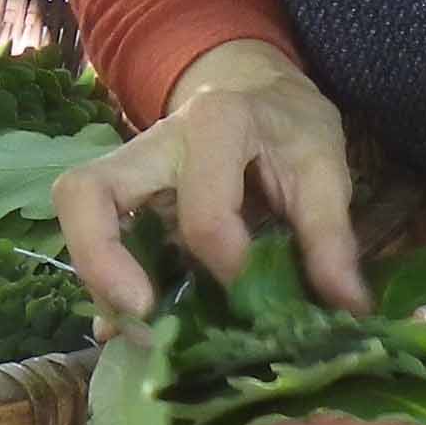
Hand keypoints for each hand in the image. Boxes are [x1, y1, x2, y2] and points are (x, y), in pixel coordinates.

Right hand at [56, 40, 363, 322]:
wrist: (255, 89)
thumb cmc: (288, 125)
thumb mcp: (322, 167)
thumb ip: (330, 236)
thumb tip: (348, 309)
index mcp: (214, 125)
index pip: (204, 214)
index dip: (229, 267)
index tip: (256, 299)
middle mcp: (151, 145)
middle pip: (86, 195)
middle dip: (103, 265)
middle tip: (143, 317)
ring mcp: (125, 173)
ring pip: (77, 221)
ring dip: (100, 286)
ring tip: (141, 335)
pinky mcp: (120, 200)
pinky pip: (92, 242)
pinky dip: (105, 290)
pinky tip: (124, 330)